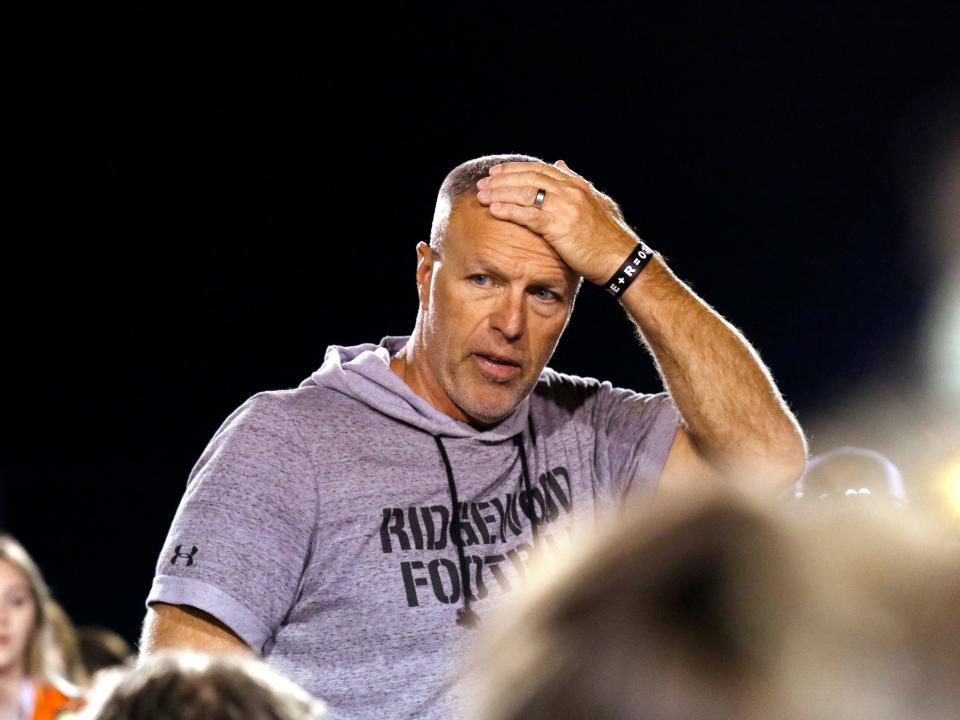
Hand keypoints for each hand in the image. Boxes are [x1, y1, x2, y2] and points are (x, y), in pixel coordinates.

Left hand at [475, 160, 639, 284]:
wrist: (621, 258)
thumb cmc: (609, 237)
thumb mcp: (597, 203)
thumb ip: (578, 182)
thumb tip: (561, 164)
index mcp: (577, 185)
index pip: (540, 169)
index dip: (516, 169)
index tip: (498, 171)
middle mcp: (569, 191)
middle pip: (528, 178)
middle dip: (502, 179)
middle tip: (483, 182)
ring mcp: (564, 207)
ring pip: (524, 193)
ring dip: (499, 192)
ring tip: (481, 195)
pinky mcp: (558, 226)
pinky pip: (527, 215)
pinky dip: (508, 210)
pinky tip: (493, 210)